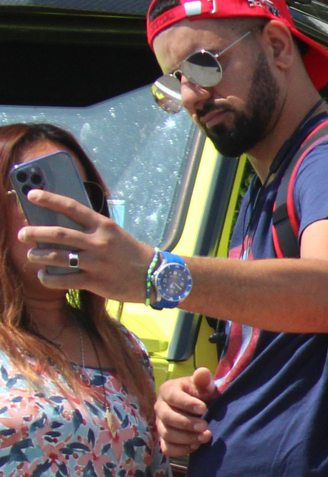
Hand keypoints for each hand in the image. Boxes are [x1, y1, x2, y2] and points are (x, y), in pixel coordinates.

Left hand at [11, 190, 150, 303]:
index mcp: (102, 226)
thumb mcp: (113, 234)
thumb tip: (59, 228)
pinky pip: (65, 280)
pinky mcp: (96, 282)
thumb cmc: (130, 253)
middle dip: (35, 233)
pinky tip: (43, 276)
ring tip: (30, 255)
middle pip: (59, 234)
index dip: (50, 199)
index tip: (32, 195)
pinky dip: (49, 278)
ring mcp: (96, 263)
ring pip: (58, 257)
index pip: (72, 208)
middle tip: (22, 234)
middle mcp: (98, 242)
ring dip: (38, 255)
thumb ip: (90, 229)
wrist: (156, 276)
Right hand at [157, 369, 213, 456]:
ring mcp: (161, 424)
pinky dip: (181, 449)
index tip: (204, 408)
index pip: (172, 396)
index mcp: (168, 390)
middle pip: (167, 417)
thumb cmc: (201, 395)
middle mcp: (160, 408)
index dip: (187, 403)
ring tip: (204, 436)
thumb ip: (204, 380)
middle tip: (205, 426)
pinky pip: (167, 448)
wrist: (201, 410)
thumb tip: (202, 372)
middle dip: (186, 423)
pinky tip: (196, 445)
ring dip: (186, 438)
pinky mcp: (165, 439)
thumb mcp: (204, 386)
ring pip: (166, 434)